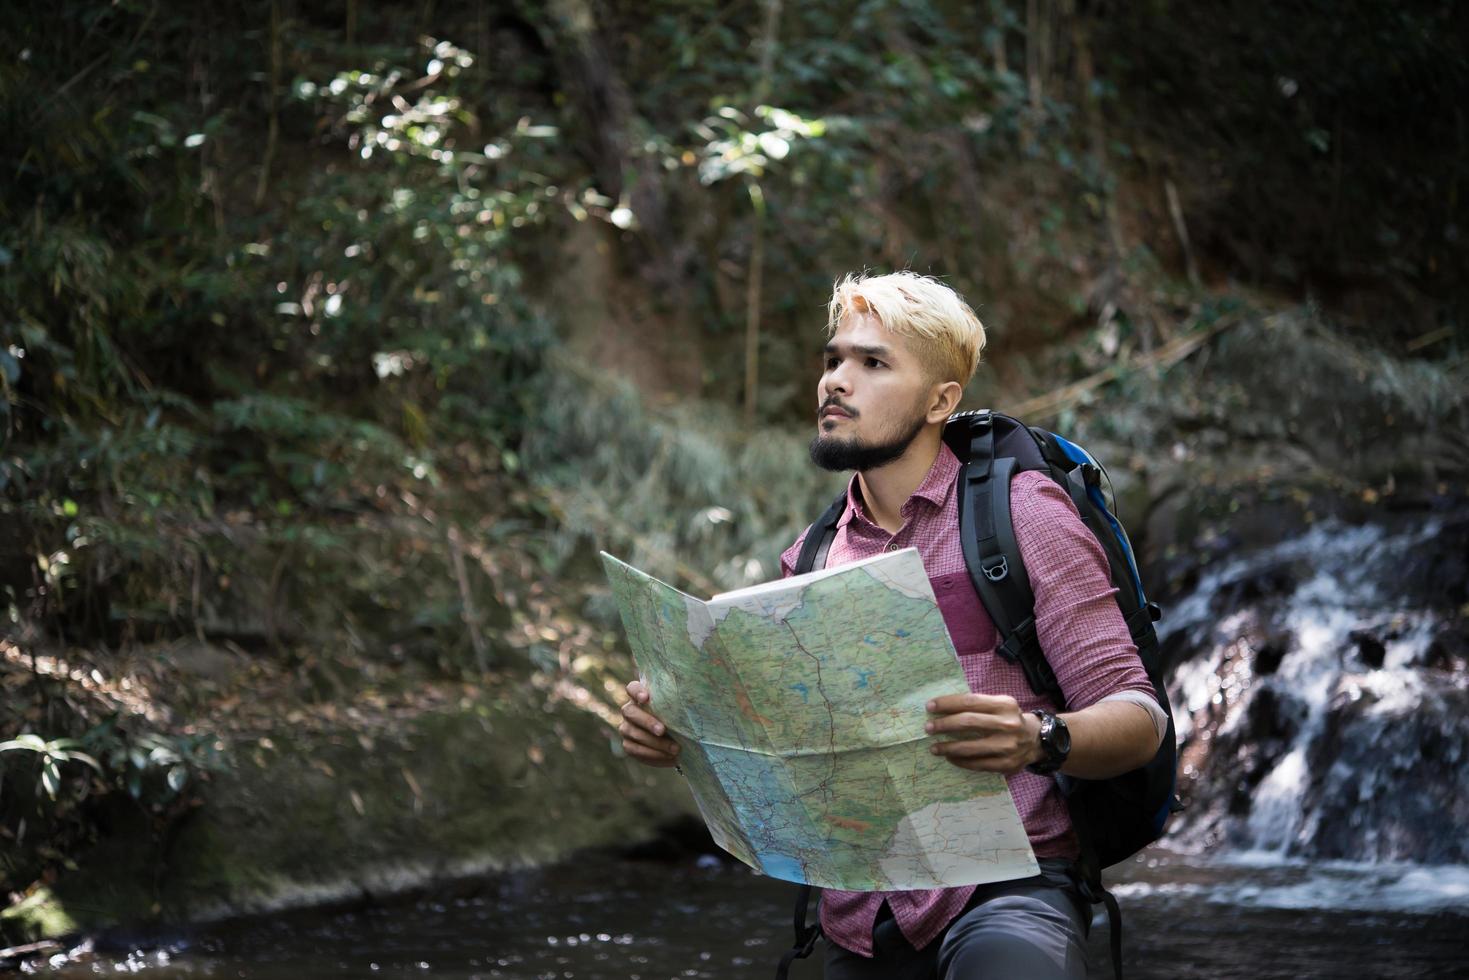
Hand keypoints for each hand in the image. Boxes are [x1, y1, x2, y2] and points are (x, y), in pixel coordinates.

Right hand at [619, 679, 680, 767]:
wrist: (677, 741)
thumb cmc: (680, 719)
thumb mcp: (681, 710)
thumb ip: (681, 704)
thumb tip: (695, 703)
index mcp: (641, 696)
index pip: (632, 688)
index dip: (636, 692)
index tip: (646, 698)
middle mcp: (630, 710)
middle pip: (629, 711)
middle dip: (647, 721)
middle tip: (662, 730)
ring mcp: (626, 727)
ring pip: (631, 732)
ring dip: (653, 742)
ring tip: (674, 749)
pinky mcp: (628, 744)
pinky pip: (634, 749)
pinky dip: (652, 754)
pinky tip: (668, 757)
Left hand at [925, 693, 1041, 774]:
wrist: (1036, 740)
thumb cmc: (1009, 719)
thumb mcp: (1000, 705)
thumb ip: (977, 705)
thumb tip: (942, 708)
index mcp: (1005, 705)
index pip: (970, 702)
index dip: (947, 704)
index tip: (930, 707)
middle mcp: (1008, 724)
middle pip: (968, 722)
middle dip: (944, 725)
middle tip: (928, 728)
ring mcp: (1008, 746)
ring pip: (970, 747)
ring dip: (948, 747)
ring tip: (934, 747)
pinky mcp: (1006, 764)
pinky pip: (977, 764)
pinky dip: (960, 761)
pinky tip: (950, 757)